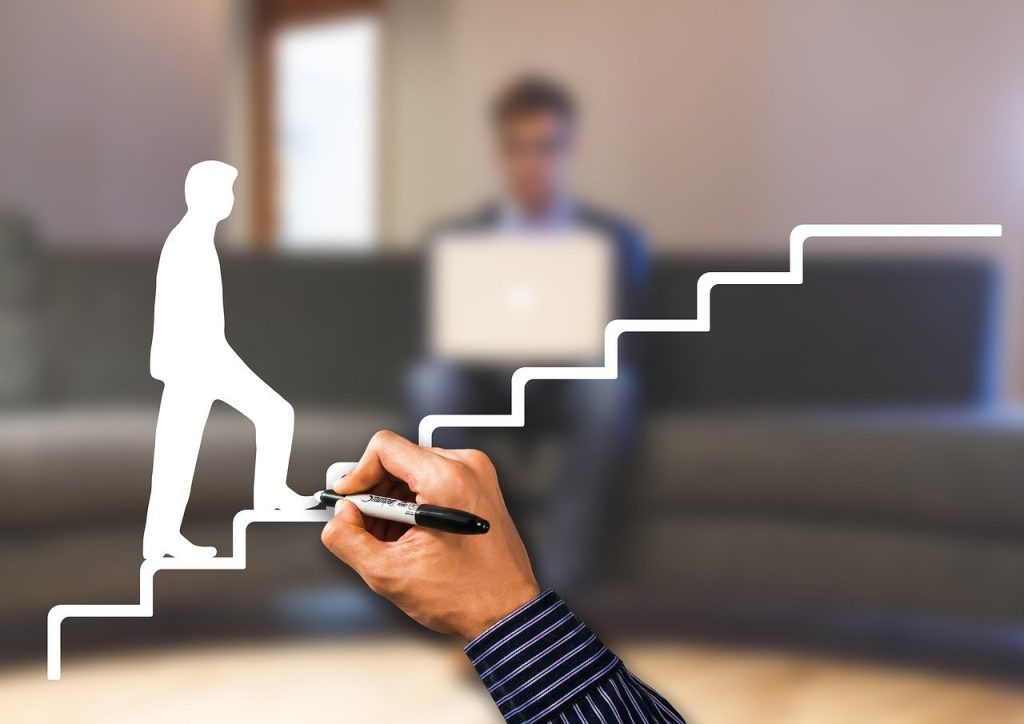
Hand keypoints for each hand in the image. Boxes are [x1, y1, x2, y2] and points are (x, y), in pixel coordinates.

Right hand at [321, 430, 540, 640]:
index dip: (357, 474)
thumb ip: (349, 539)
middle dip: (374, 494)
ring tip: (391, 539)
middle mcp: (466, 468)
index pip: (384, 448)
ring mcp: (476, 476)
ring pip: (413, 470)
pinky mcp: (478, 487)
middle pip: (398, 459)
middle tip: (362, 526)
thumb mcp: (390, 573)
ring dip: (392, 502)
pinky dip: (413, 504)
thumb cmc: (466, 595)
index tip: (348, 500)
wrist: (507, 612)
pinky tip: (410, 536)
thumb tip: (338, 518)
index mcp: (447, 479)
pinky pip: (432, 481)